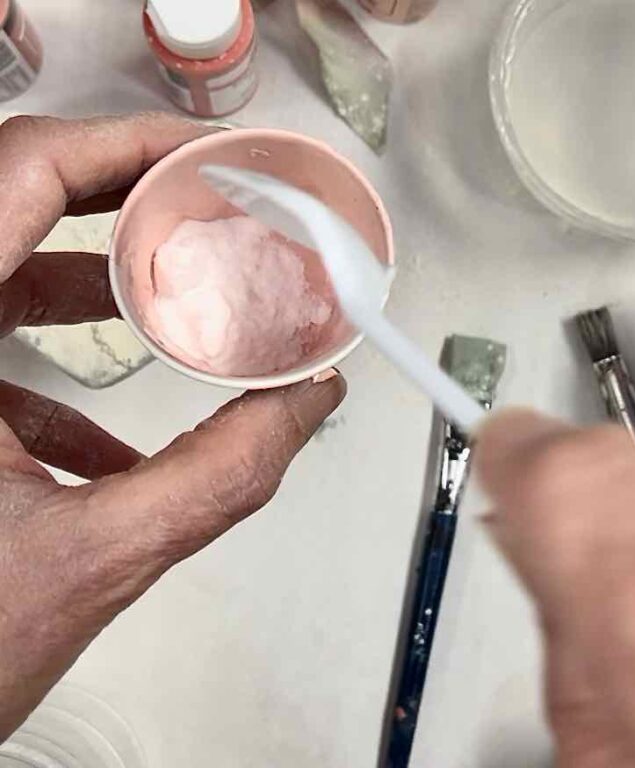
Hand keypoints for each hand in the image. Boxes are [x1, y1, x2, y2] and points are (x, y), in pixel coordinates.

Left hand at [0, 114, 344, 738]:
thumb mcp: (96, 557)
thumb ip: (220, 475)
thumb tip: (305, 406)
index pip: (23, 173)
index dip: (125, 147)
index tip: (206, 158)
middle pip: (16, 198)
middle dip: (123, 199)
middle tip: (208, 206)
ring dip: (93, 281)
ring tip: (179, 302)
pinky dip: (53, 372)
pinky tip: (107, 435)